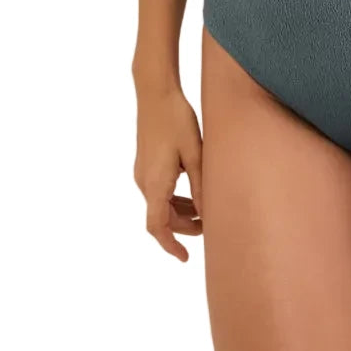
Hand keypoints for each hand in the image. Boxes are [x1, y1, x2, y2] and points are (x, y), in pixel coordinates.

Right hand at [133, 87, 203, 261]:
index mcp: (155, 183)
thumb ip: (200, 185)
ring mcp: (142, 172)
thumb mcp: (195, 154)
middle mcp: (143, 181)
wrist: (155, 92)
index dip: (170, 245)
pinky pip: (158, 190)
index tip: (185, 258)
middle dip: (183, 228)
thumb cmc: (177, 119)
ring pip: (159, 204)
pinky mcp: (145, 162)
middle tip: (208, 227)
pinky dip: (173, 198)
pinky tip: (191, 190)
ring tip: (203, 210)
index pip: (157, 227)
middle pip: (161, 217)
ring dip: (179, 212)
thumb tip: (206, 212)